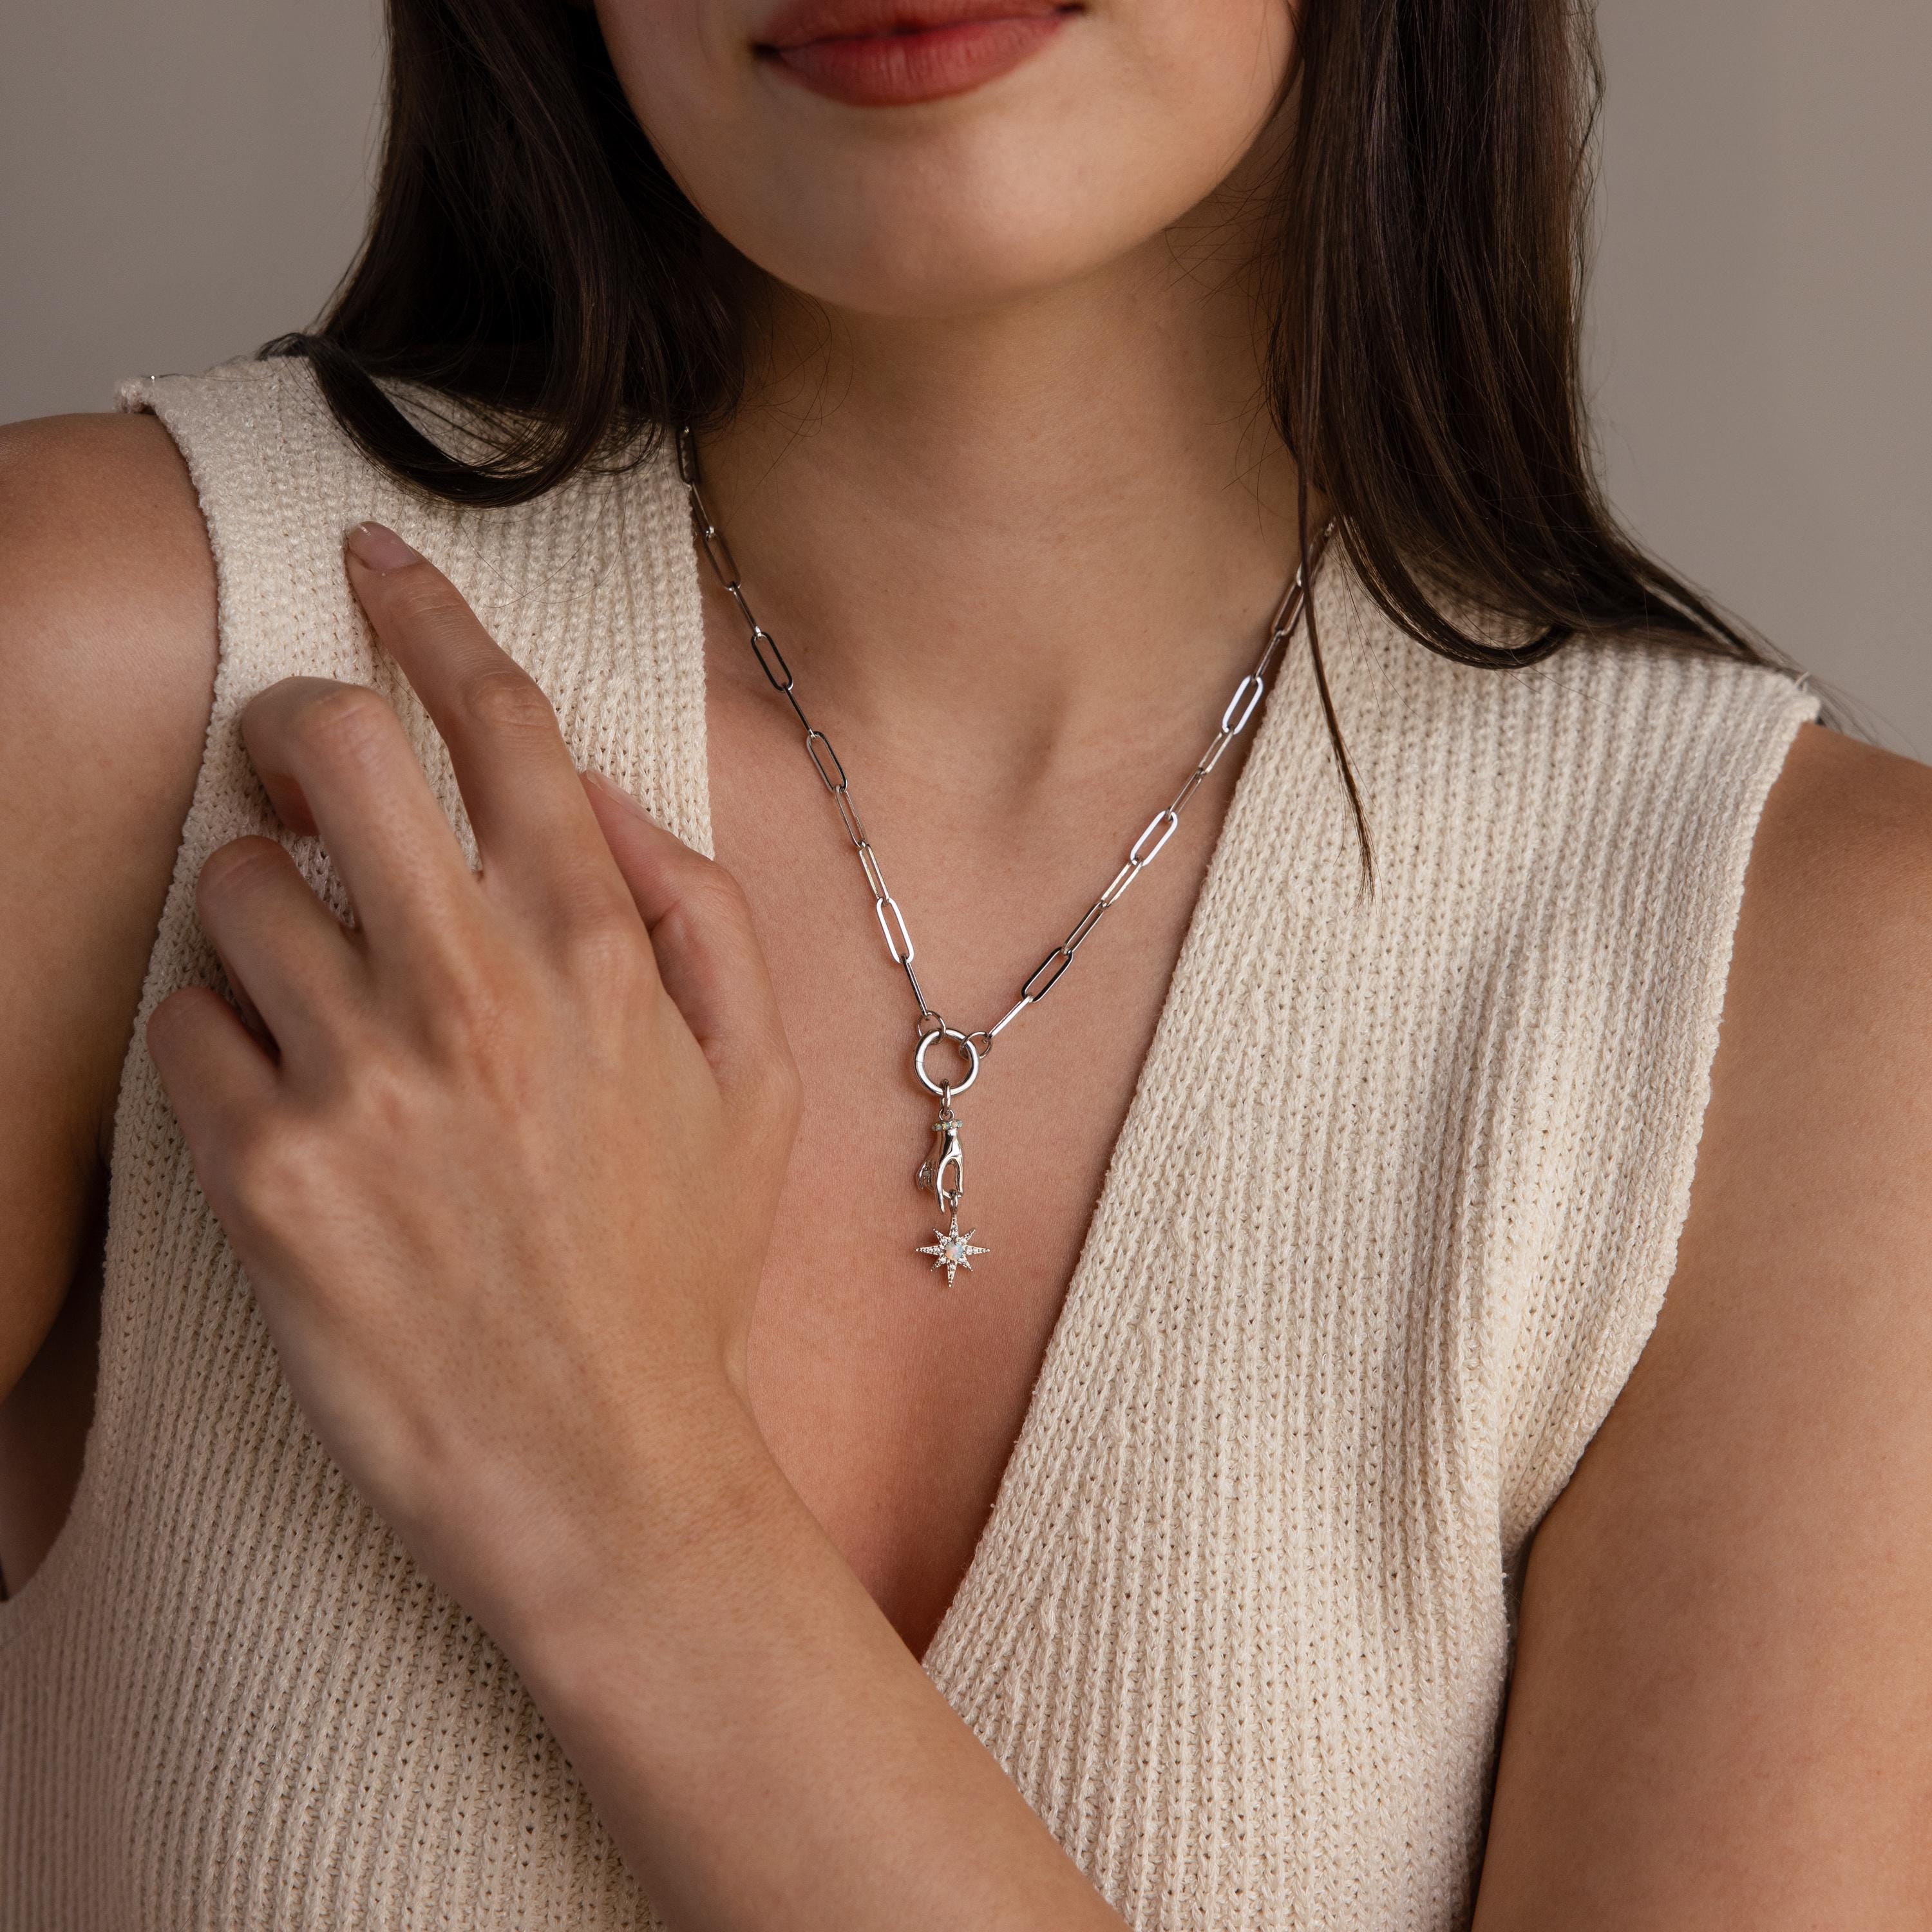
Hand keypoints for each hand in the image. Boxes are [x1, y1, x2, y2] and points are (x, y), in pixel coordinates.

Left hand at [145, 519, 800, 1633]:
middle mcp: (473, 991)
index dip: (429, 616)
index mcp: (597, 954)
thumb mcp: (755, 1081)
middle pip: (325, 748)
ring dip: (264, 908)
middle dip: (303, 731)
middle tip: (306, 773)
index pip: (496, 724)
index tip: (377, 561)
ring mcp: (360, 1079)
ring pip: (235, 885)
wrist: (596, 1465)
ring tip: (322, 992)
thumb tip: (589, 796)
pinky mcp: (261, 1174)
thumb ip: (696, 909)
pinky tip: (290, 1098)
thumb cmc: (678, 1269)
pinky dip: (219, 1036)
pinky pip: (185, 1025)